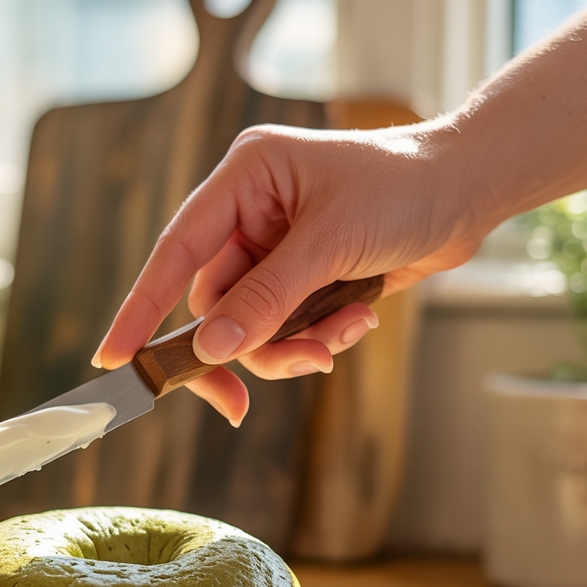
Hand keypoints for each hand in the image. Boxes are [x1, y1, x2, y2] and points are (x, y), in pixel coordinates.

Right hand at [94, 121, 483, 423]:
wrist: (472, 190)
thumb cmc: (406, 187)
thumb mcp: (331, 242)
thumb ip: (268, 297)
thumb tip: (211, 347)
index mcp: (245, 181)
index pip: (176, 250)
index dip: (141, 307)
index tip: (114, 358)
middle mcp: (251, 215)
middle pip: (213, 306)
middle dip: (245, 348)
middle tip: (235, 406)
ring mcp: (277, 250)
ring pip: (251, 327)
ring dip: (290, 347)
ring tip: (338, 337)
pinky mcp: (304, 278)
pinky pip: (286, 328)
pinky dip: (316, 338)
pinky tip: (358, 320)